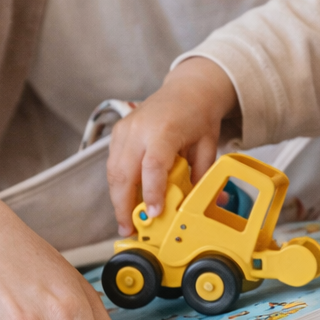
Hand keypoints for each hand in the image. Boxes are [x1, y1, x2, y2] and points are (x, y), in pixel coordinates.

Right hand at [107, 57, 238, 234]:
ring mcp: (125, 129)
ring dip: (117, 198)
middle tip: (129, 229)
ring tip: (126, 221)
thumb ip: (199, 176)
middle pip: (124, 173)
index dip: (151, 192)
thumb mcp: (207, 147)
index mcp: (164, 130)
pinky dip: (118, 184)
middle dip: (123, 205)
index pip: (152, 166)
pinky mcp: (118, 133)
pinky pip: (113, 164)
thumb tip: (196, 205)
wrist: (187, 90)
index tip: (153, 213)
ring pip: (113, 171)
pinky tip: (126, 200)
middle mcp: (139, 129)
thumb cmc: (198, 116)